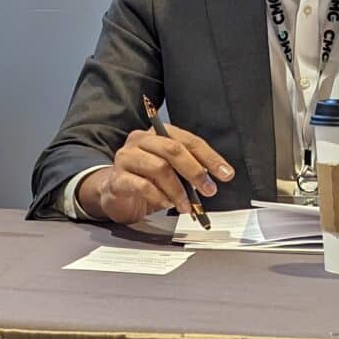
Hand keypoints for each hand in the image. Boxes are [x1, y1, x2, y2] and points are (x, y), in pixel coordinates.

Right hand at [78, 125, 233, 224]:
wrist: (113, 192)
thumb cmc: (145, 179)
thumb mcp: (170, 171)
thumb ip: (187, 170)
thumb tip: (211, 180)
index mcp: (158, 133)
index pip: (188, 140)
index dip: (209, 157)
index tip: (225, 173)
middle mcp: (140, 140)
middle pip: (173, 149)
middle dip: (195, 171)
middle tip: (208, 190)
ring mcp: (126, 158)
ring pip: (159, 168)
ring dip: (178, 190)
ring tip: (186, 205)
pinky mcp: (117, 178)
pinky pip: (142, 185)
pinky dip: (159, 197)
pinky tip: (165, 204)